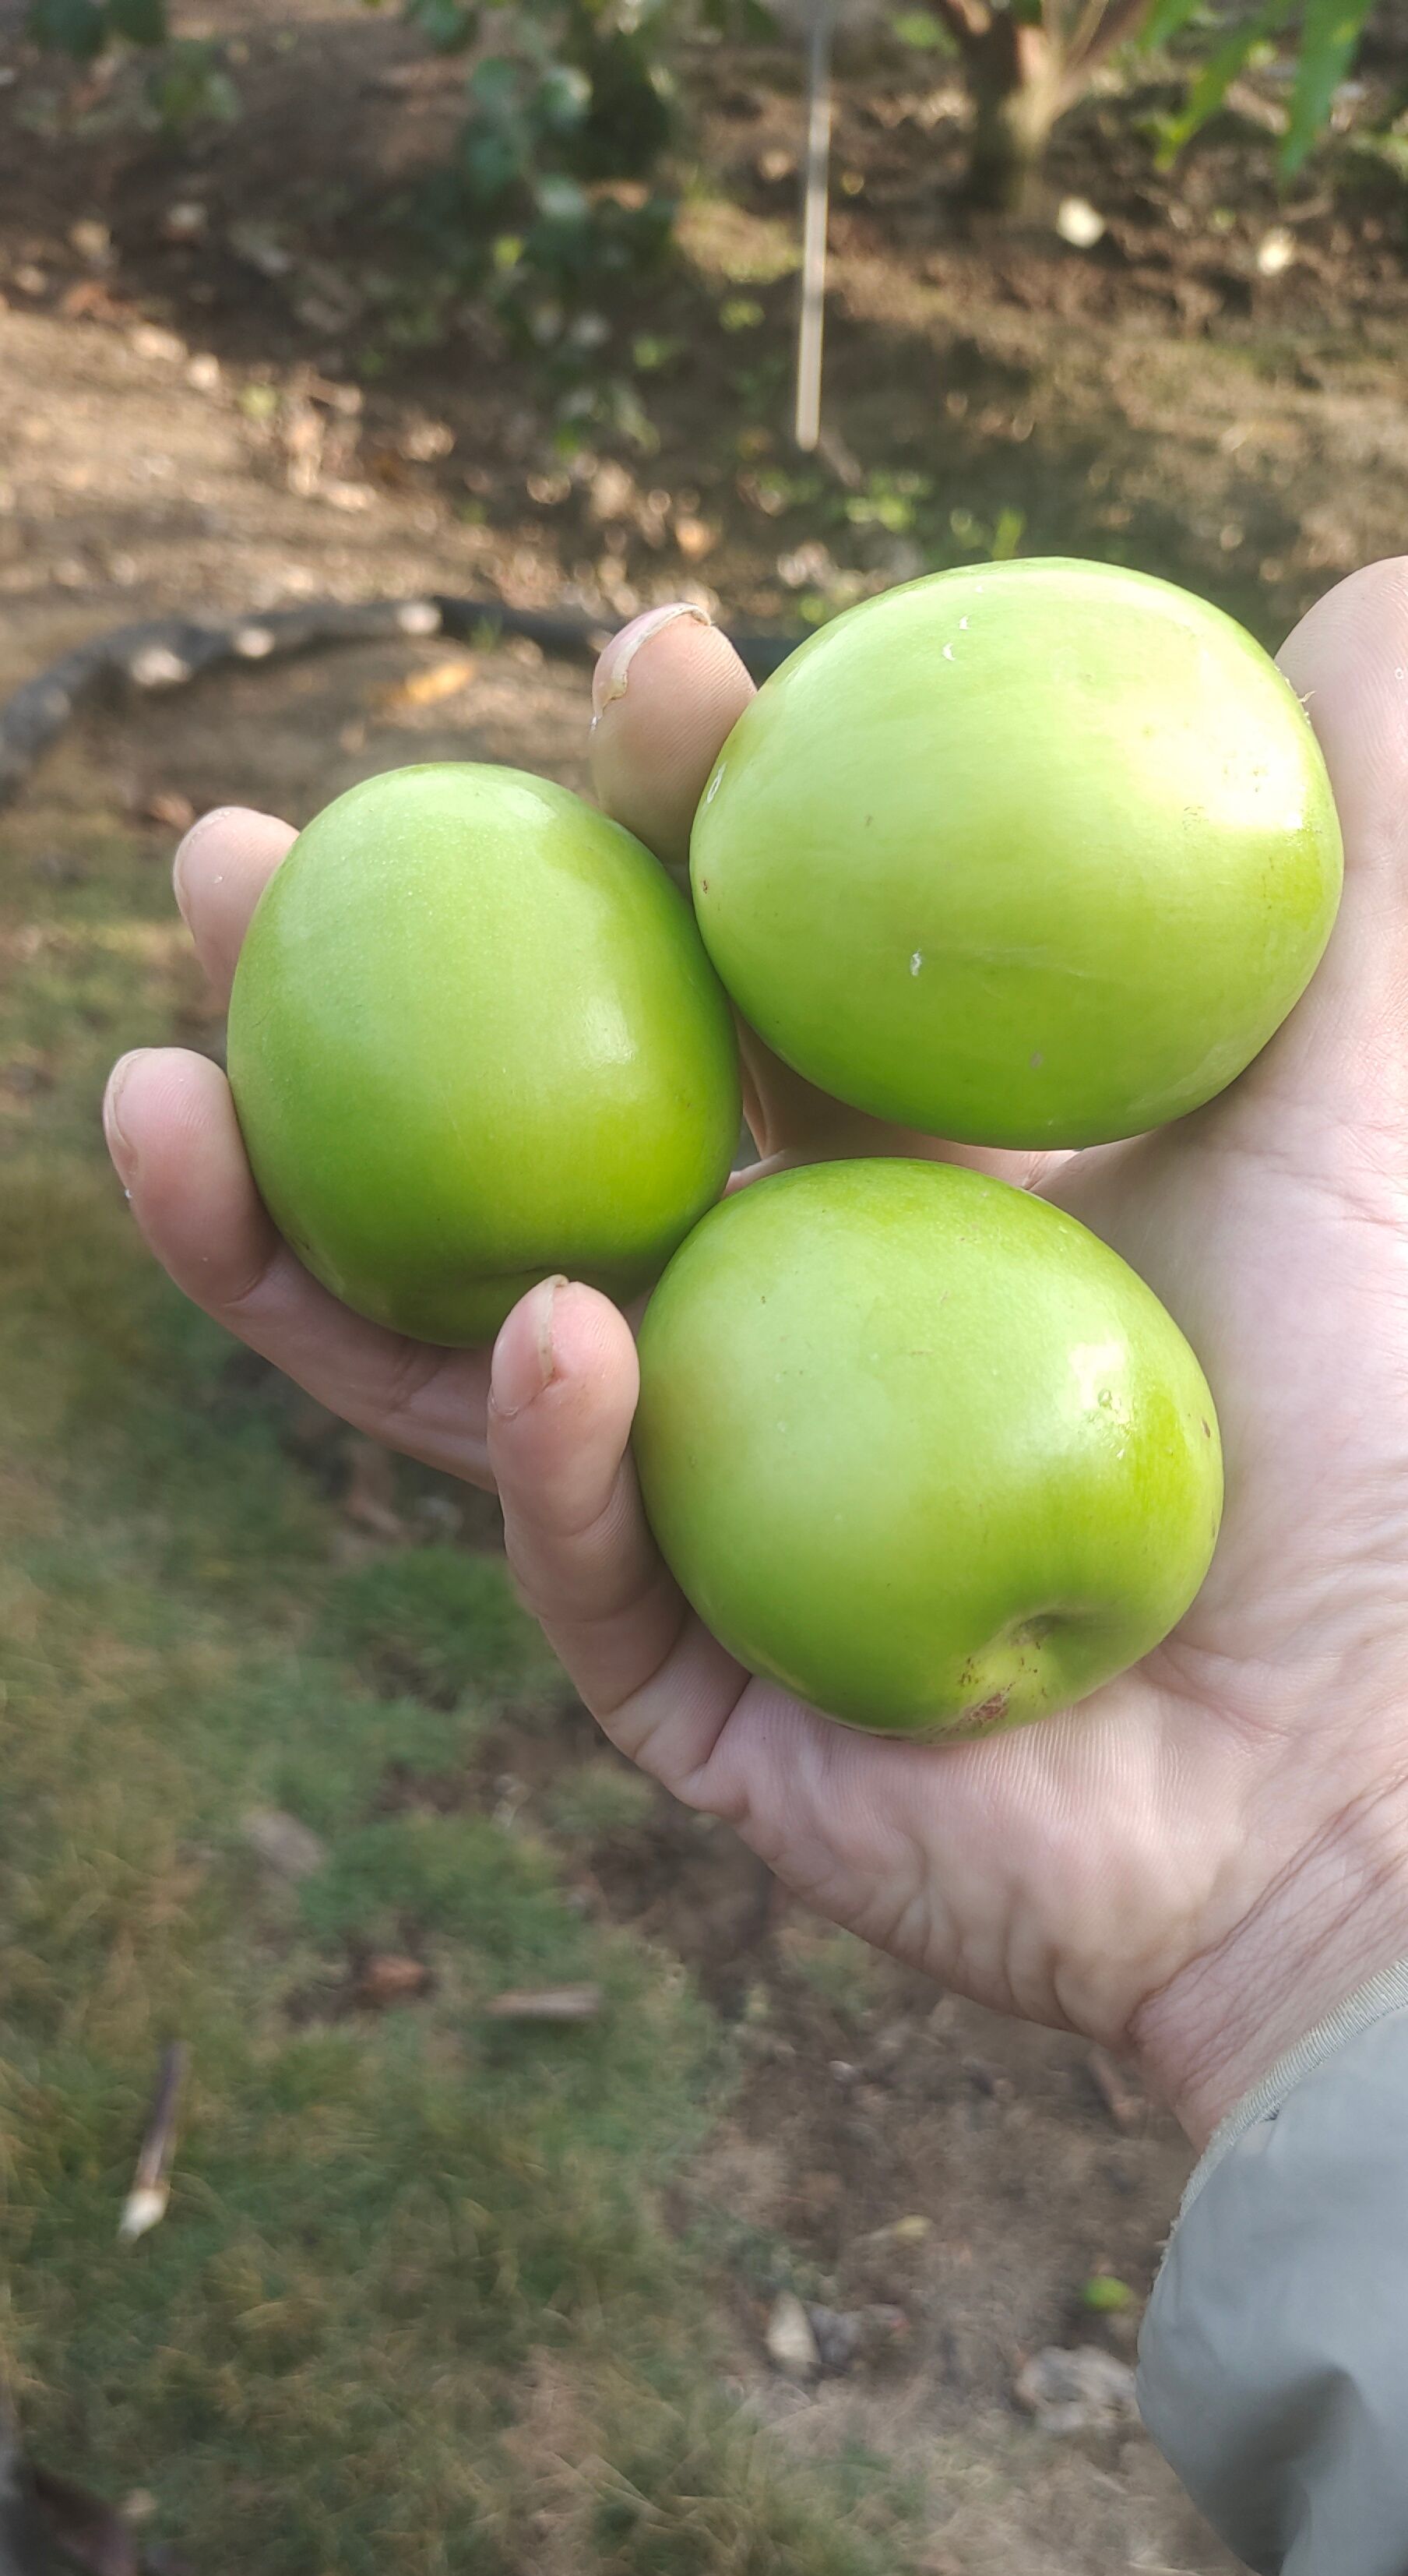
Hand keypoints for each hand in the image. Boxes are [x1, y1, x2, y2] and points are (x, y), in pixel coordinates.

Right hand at [104, 568, 1407, 2146]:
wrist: (1385, 1746)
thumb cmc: (1393, 1422)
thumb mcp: (1364, 1099)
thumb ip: (1353, 861)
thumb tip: (1353, 588)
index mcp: (873, 1197)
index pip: (715, 994)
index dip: (654, 826)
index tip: (656, 663)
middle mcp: (750, 1347)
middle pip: (501, 1159)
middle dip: (341, 1006)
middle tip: (228, 858)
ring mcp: (698, 1525)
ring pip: (440, 1373)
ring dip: (286, 1242)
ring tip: (154, 1081)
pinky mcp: (696, 1704)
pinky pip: (589, 1571)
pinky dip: (552, 1460)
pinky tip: (541, 1331)